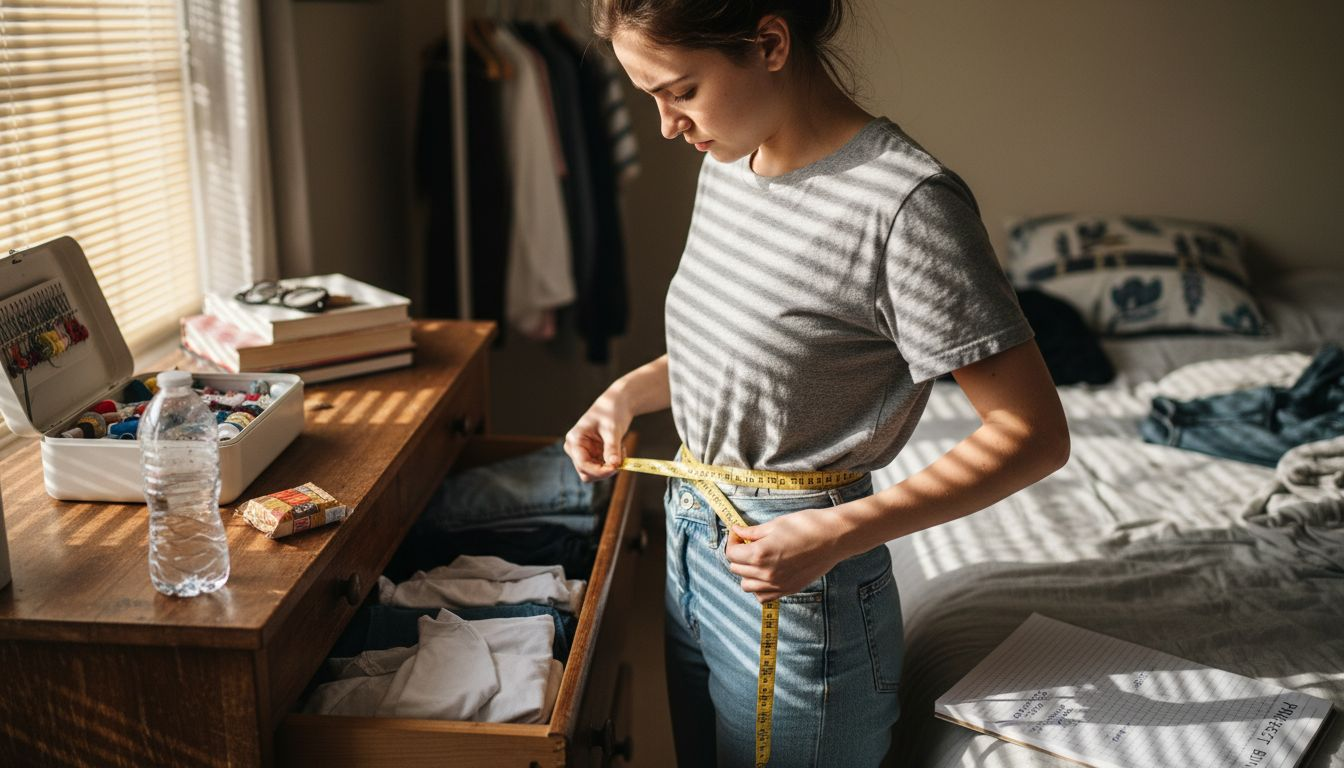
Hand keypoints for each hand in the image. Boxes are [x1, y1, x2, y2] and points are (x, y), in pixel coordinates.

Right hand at [564, 386, 632, 481]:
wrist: (615, 404)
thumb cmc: (611, 412)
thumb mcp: (612, 429)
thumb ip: (612, 448)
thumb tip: (615, 465)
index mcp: (574, 440)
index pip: (582, 464)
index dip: (599, 471)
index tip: (616, 468)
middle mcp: (575, 449)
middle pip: (586, 473)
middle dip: (604, 471)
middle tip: (621, 461)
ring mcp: (583, 453)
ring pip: (594, 473)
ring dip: (609, 468)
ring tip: (621, 450)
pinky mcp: (592, 455)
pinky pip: (601, 468)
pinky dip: (612, 464)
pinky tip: (619, 450)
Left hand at [724, 507, 845, 602]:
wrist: (834, 538)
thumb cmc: (806, 526)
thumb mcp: (775, 524)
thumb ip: (752, 532)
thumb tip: (736, 530)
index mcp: (760, 554)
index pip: (731, 554)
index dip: (732, 541)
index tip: (739, 534)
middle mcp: (766, 573)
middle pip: (737, 570)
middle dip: (738, 555)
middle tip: (748, 543)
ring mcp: (777, 585)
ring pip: (747, 586)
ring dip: (747, 573)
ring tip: (757, 559)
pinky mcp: (788, 590)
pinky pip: (763, 596)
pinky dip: (759, 588)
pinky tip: (766, 573)